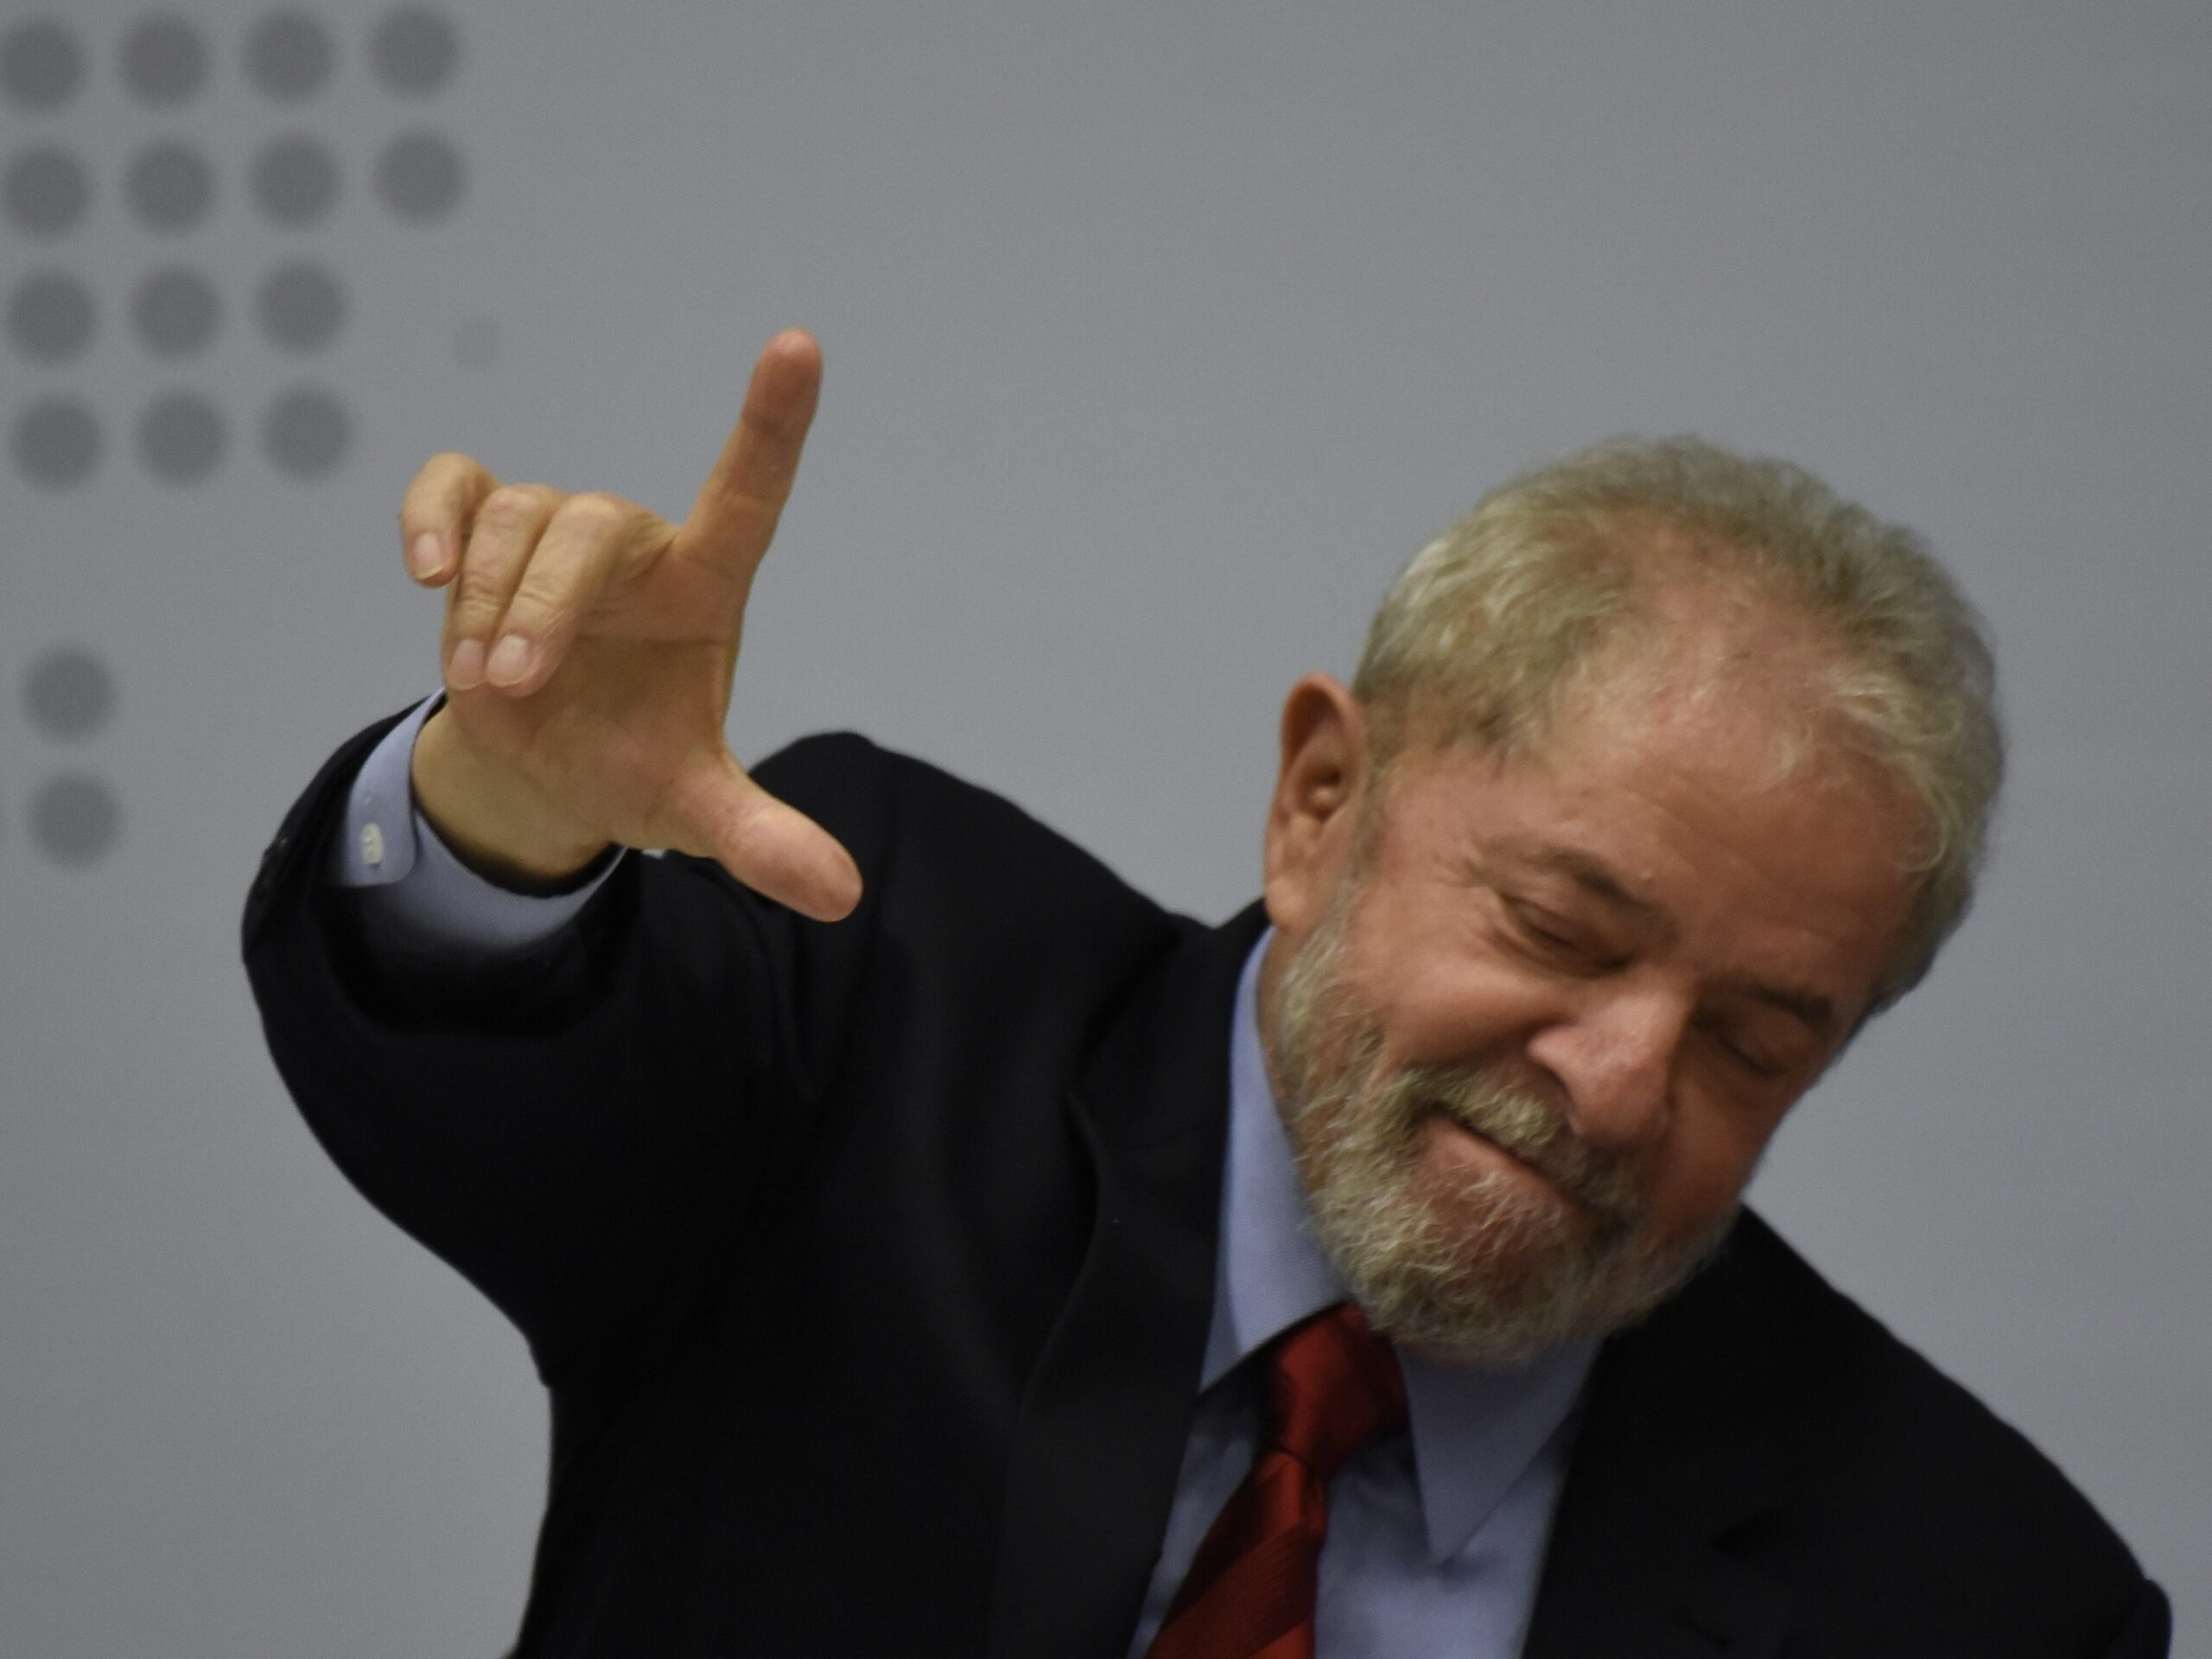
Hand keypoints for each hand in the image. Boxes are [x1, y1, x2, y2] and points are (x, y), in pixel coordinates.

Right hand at [397, 328, 861, 920]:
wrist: (548, 768)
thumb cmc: (636, 766)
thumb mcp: (696, 811)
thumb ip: (764, 840)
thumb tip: (842, 896)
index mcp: (706, 588)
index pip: (751, 490)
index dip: (773, 422)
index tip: (800, 345)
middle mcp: (637, 545)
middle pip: (589, 523)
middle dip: (541, 603)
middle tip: (510, 682)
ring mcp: (557, 530)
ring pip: (515, 516)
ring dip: (485, 601)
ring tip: (485, 682)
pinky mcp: (483, 525)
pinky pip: (454, 483)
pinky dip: (430, 516)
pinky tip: (421, 570)